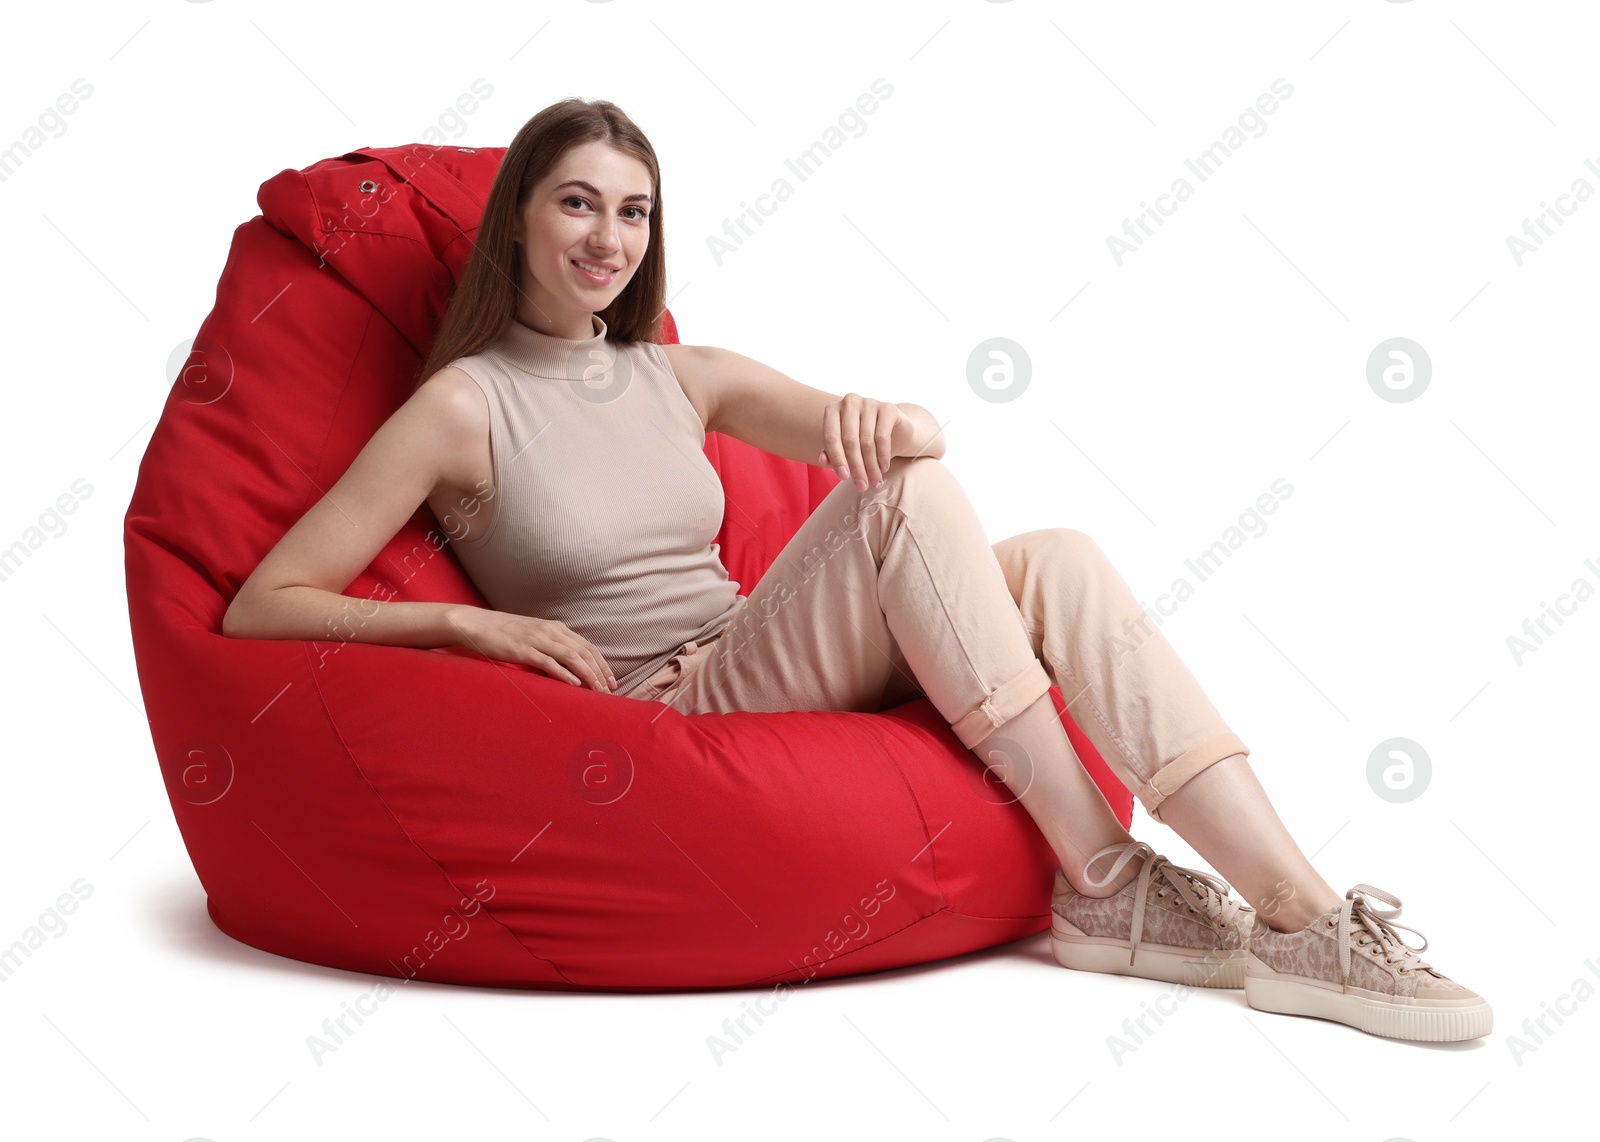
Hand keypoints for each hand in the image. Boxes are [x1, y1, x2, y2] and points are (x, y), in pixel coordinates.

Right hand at [450, 607, 617, 691]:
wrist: (475, 623)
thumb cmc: (504, 632)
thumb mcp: (533, 635)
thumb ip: (551, 645)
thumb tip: (567, 664)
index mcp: (555, 627)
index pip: (587, 646)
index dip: (602, 664)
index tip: (611, 681)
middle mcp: (550, 631)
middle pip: (584, 652)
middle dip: (600, 672)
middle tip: (610, 690)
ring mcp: (537, 639)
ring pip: (571, 657)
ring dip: (587, 675)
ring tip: (597, 691)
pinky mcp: (522, 649)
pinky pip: (548, 662)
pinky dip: (564, 673)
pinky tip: (574, 684)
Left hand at [816, 393, 908, 490]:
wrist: (895, 432)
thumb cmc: (863, 442)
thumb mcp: (845, 450)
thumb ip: (831, 455)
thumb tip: (823, 461)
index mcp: (832, 410)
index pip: (831, 437)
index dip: (836, 459)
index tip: (843, 478)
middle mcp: (849, 402)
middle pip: (849, 440)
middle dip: (856, 467)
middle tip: (861, 486)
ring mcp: (869, 403)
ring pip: (867, 441)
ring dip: (871, 466)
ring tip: (875, 482)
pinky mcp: (888, 408)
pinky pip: (882, 437)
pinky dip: (882, 456)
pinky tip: (884, 468)